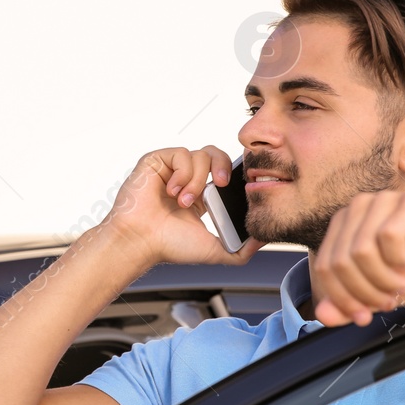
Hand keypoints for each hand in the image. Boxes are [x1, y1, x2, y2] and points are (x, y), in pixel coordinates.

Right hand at [103, 146, 263, 266]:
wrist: (141, 242)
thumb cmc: (169, 246)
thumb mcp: (214, 250)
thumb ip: (240, 250)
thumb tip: (262, 241)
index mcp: (199, 195)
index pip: (223, 170)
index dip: (231, 174)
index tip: (234, 188)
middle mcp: (186, 179)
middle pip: (216, 154)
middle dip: (223, 167)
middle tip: (221, 184)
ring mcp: (171, 169)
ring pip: (200, 154)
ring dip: (196, 180)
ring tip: (183, 201)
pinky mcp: (157, 161)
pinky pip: (181, 154)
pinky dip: (182, 173)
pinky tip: (171, 191)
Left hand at [310, 191, 404, 325]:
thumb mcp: (383, 292)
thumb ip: (351, 304)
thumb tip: (322, 316)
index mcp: (343, 226)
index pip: (323, 268)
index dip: (342, 299)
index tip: (365, 316)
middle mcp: (356, 208)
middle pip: (338, 263)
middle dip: (363, 293)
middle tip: (388, 303)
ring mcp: (381, 202)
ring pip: (360, 252)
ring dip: (381, 281)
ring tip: (400, 286)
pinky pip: (387, 237)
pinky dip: (397, 261)